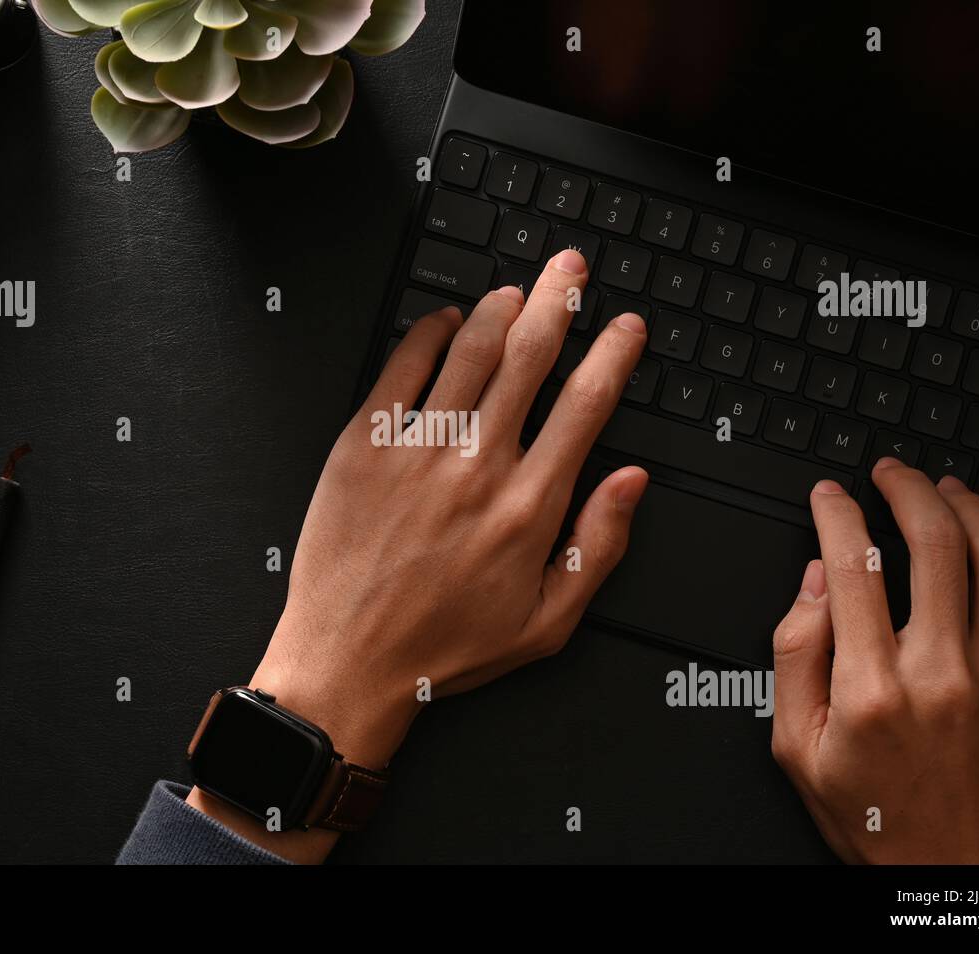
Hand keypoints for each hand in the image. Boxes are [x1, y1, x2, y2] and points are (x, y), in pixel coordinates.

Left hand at [191, 249, 650, 859]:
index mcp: (528, 506)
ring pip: (469, 350)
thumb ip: (597, 547)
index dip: (612, 355)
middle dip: (559, 301)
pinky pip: (402, 367)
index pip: (585, 406)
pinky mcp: (363, 445)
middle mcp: (477, 466)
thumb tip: (630, 482)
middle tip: (571, 269)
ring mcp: (417, 449)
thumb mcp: (546, 623)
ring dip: (500, 307)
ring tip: (518, 288)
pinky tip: (443, 319)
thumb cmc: (443, 646)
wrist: (348, 660)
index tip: (624, 328)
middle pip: (529, 357)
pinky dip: (428, 332)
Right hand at [771, 458, 978, 863]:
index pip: (856, 566)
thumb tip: (817, 581)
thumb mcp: (797, 746)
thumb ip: (796, 655)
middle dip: (907, 489)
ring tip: (943, 489)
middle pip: (935, 544)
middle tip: (890, 473)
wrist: (957, 874)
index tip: (830, 495)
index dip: (839, 513)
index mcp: (872, 689)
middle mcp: (943, 675)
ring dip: (968, 507)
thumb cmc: (876, 814)